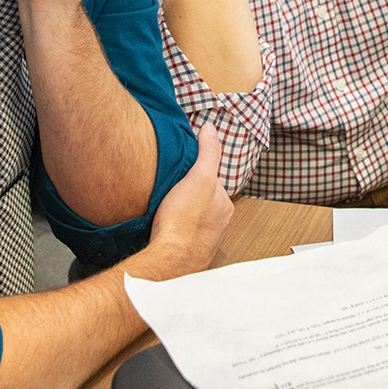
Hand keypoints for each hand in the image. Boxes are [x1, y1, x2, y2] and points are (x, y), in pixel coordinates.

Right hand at [131, 126, 232, 278]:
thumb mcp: (199, 176)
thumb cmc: (184, 220)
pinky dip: (175, 230)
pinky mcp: (188, 253)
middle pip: (202, 201)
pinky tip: (163, 227)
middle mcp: (219, 225)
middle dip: (189, 196)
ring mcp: (204, 240)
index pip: (213, 182)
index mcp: (224, 205)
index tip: (182, 172)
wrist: (168, 259)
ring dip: (181, 214)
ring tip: (165, 208)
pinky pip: (182, 235)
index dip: (197, 174)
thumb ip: (208, 152)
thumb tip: (210, 129)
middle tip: (171, 191)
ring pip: (192, 219)